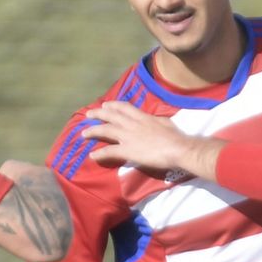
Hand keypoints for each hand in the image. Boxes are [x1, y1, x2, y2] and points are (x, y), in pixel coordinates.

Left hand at [82, 102, 217, 176]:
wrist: (177, 148)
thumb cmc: (176, 136)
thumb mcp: (165, 123)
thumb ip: (156, 121)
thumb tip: (155, 121)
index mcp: (143, 117)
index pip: (124, 107)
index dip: (113, 105)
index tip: (106, 105)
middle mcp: (132, 124)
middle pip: (111, 115)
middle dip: (98, 114)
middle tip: (88, 115)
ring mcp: (128, 136)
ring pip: (105, 130)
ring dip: (93, 131)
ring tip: (83, 133)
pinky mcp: (127, 150)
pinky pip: (109, 151)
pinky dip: (100, 154)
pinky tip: (92, 156)